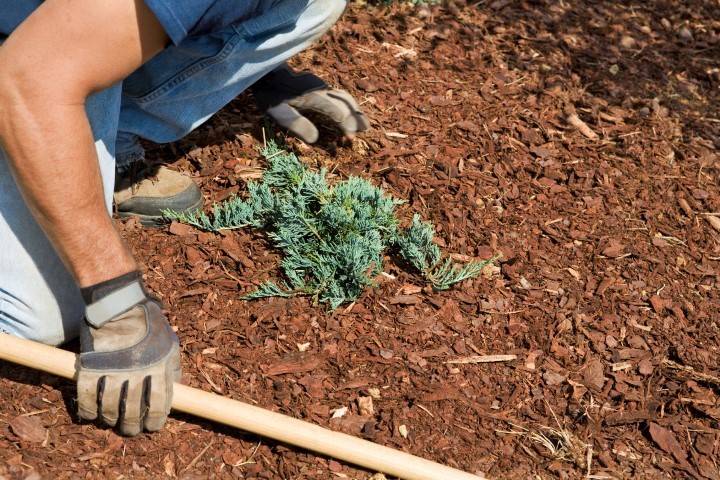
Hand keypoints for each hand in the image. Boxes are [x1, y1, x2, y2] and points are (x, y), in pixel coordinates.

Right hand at [77, 299, 179, 435]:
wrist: (118, 304)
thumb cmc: (147, 322)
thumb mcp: (170, 342)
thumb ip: (172, 366)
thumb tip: (175, 389)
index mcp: (159, 366)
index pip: (159, 403)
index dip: (155, 419)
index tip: (152, 426)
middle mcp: (137, 372)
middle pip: (134, 411)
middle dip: (133, 426)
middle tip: (131, 429)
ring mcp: (113, 370)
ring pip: (111, 408)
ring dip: (111, 419)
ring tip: (112, 422)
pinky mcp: (91, 367)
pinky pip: (87, 397)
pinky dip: (87, 410)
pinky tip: (90, 414)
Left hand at [251, 63, 369, 142]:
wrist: (266, 71)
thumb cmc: (270, 93)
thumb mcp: (279, 112)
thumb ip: (297, 124)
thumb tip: (315, 140)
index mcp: (313, 96)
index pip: (336, 111)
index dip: (346, 124)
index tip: (350, 138)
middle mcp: (321, 89)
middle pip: (345, 102)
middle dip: (356, 117)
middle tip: (366, 130)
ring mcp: (321, 86)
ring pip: (344, 97)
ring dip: (355, 110)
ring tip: (364, 124)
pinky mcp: (319, 86)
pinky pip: (339, 95)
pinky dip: (349, 105)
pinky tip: (351, 112)